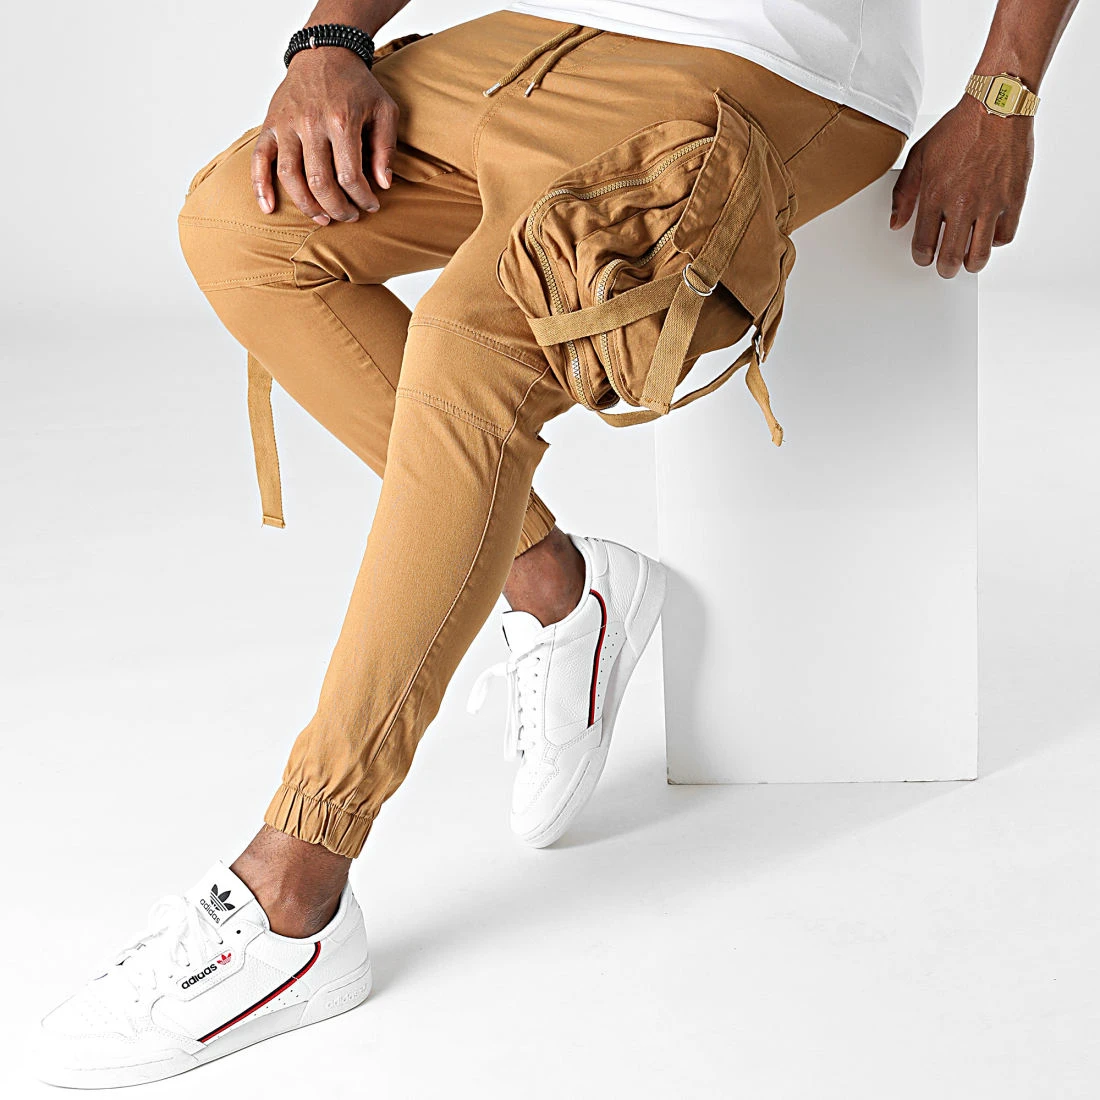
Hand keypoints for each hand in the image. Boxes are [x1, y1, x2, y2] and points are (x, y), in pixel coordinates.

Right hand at [252, 49, 397, 224]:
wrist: (325, 51)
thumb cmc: (357, 86)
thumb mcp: (384, 110)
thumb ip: (386, 148)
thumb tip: (384, 184)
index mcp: (341, 120)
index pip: (350, 176)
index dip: (362, 198)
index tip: (371, 206)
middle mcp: (310, 123)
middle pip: (320, 182)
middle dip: (337, 208)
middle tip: (349, 216)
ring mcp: (286, 123)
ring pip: (290, 176)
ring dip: (307, 205)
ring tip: (323, 219)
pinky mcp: (270, 123)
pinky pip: (259, 159)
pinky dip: (260, 186)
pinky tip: (268, 208)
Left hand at [890, 95, 1033, 277]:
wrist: (998, 106)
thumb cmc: (959, 128)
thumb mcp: (919, 156)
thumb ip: (904, 193)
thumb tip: (896, 223)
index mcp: (935, 195)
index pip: (924, 244)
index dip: (922, 257)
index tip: (924, 257)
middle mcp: (962, 204)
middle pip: (951, 257)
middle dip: (945, 269)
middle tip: (945, 268)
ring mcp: (990, 203)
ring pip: (980, 255)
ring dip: (970, 263)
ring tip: (967, 260)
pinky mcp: (1013, 199)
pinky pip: (1004, 236)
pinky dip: (995, 241)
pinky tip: (988, 235)